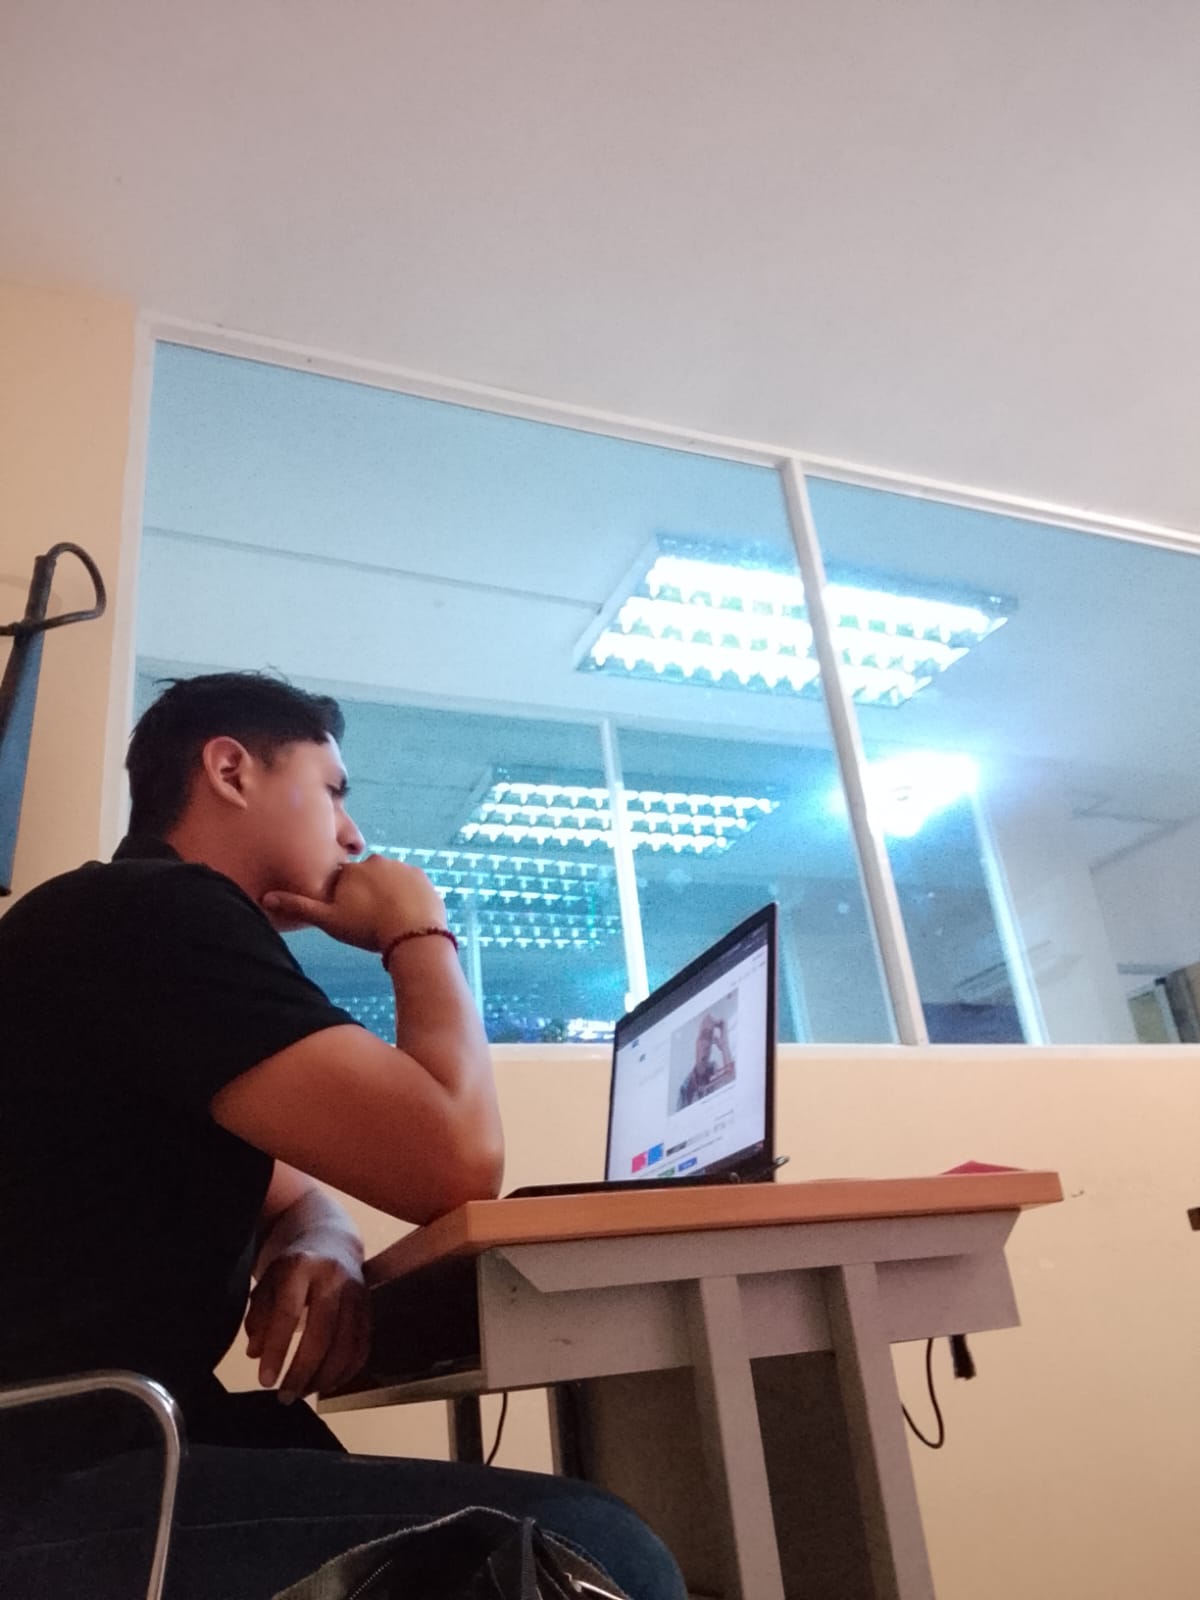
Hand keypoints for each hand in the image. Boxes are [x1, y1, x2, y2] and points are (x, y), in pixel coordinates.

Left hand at [245, 1238, 370, 1401]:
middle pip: (321, 1334)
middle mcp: (333, 1278)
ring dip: (323, 1377)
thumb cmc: (292, 1269)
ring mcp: (356, 1292)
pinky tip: (326, 1384)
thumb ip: (259, 1317)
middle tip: (285, 1396)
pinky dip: (345, 1373)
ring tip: (302, 1393)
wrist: (332, 1242)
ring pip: (345, 1345)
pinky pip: (361, 1348)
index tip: (265, 1381)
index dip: (277, 1350)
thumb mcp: (268, 1283)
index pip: (288, 1313)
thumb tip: (255, 1354)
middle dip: (302, 1372)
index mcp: (301, 1266)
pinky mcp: (369, 1308)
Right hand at [262, 855, 446, 953]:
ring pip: (390, 880)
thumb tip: (265, 898)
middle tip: (371, 919)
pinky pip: (411, 885)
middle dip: (367, 894)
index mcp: (351, 870)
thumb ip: (299, 907)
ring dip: (388, 894)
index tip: (352, 915)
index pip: (343, 880)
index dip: (345, 898)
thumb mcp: (329, 921)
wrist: (412, 934)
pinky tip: (407, 915)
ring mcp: (402, 867)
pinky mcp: (422, 876)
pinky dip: (408, 896)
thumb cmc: (367, 928)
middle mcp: (376, 861)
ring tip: (390, 919)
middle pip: (367, 877)